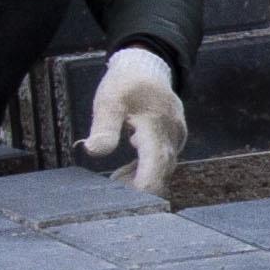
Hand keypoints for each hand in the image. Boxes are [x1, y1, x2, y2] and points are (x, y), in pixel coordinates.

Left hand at [83, 43, 187, 196]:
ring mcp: (175, 139)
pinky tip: (122, 175)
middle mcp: (172, 136)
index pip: (155, 167)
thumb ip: (103, 127)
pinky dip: (143, 171)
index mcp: (156, 127)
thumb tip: (93, 151)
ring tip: (112, 185)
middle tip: (111, 197)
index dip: (143, 189)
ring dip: (138, 180)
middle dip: (137, 189)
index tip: (126, 203)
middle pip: (160, 174)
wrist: (147, 66)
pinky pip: (161, 162)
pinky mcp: (172, 140)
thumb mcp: (108, 100)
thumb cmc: (126, 83)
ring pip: (161, 170)